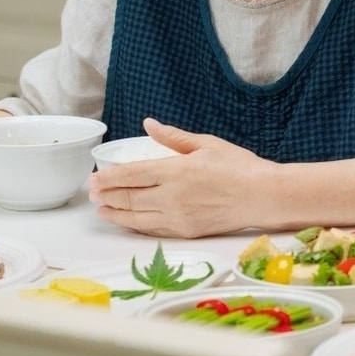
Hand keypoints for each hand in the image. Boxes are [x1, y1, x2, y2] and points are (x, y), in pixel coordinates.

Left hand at [87, 117, 269, 237]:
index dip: (109, 178)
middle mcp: (171, 197)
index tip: (93, 179)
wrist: (263, 196)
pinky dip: (136, 225)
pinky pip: (153, 229)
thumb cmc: (240, 166)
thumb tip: (148, 124)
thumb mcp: (207, 144)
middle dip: (107, 196)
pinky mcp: (186, 231)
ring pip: (137, 217)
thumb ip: (174, 137)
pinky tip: (128, 222)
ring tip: (102, 210)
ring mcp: (178, 217)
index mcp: (175, 171)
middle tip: (92, 194)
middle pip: (129, 198)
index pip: (131, 175)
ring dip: (116, 214)